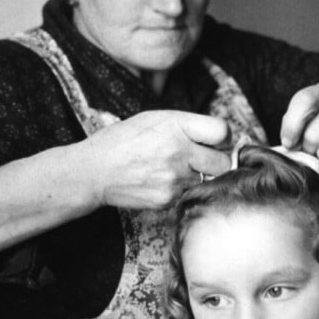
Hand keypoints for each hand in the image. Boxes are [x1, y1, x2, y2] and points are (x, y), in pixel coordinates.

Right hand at [84, 110, 231, 208]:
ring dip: (196, 177)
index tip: (216, 142)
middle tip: (202, 160)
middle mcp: (179, 151)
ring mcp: (175, 178)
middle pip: (224, 162)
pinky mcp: (169, 199)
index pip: (223, 132)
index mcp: (177, 125)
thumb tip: (220, 138)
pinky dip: (180, 190)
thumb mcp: (155, 119)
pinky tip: (160, 181)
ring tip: (170, 170)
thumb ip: (188, 126)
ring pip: (206, 180)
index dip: (223, 139)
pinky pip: (187, 193)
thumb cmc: (123, 141)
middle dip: (216, 162)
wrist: (94, 171)